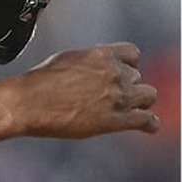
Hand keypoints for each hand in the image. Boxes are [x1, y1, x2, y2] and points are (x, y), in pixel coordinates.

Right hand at [6, 42, 159, 138]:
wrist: (31, 102)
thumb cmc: (41, 82)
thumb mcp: (69, 59)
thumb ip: (89, 62)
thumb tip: (93, 68)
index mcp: (102, 55)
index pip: (133, 54)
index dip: (130, 65)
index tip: (126, 73)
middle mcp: (115, 73)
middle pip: (138, 78)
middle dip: (130, 87)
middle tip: (118, 98)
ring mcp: (118, 96)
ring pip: (148, 96)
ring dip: (141, 103)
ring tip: (136, 111)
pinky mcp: (116, 119)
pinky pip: (146, 120)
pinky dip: (150, 124)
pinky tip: (150, 127)